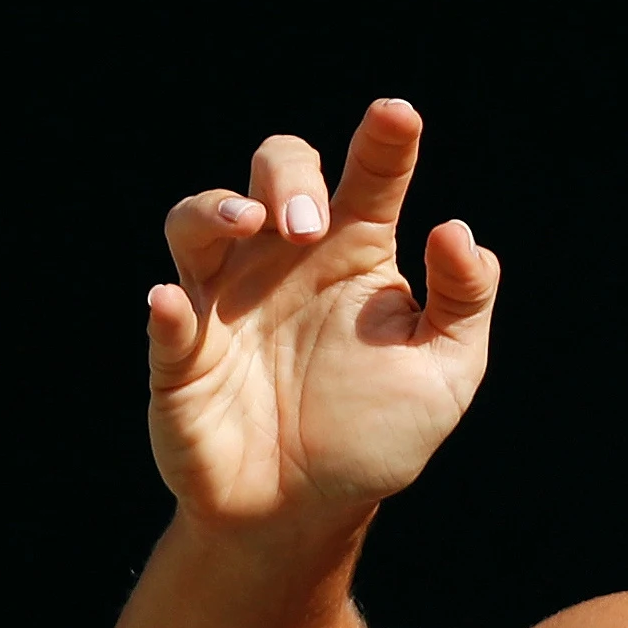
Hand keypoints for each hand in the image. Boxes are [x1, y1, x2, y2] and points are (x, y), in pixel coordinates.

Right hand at [145, 99, 499, 529]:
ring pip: (196, 222)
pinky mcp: (181, 356)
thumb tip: (458, 231)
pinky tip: (170, 304)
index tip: (398, 115)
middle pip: (273, 172)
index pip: (369, 180)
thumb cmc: (376, 429)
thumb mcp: (444, 371)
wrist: (309, 511)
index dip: (382, 143)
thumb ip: (462, 302)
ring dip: (215, 208)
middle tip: (309, 226)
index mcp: (353, 254)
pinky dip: (165, 312)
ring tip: (251, 220)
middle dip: (289, 177)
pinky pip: (165, 322)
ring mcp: (223, 301)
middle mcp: (281, 260)